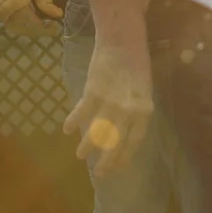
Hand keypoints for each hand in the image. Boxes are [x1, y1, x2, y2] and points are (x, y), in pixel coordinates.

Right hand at [63, 37, 153, 172]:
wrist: (123, 40)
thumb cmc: (136, 63)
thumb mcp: (143, 90)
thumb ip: (135, 110)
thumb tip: (124, 128)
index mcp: (144, 110)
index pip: (135, 140)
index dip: (125, 155)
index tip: (118, 166)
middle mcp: (128, 110)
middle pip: (117, 142)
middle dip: (107, 160)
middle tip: (100, 173)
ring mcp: (110, 102)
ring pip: (97, 131)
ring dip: (88, 145)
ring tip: (80, 155)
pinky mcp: (93, 91)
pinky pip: (82, 111)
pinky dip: (74, 121)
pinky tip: (67, 130)